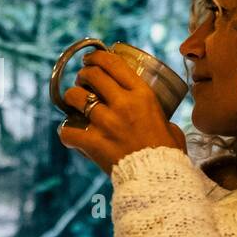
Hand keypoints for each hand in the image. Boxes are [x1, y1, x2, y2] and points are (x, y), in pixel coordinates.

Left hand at [57, 49, 186, 173]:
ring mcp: (106, 123)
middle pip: (93, 76)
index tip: (91, 59)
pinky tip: (69, 133)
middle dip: (83, 74)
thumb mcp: (170, 125)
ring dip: (72, 97)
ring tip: (74, 101)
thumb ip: (158, 116)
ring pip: (76, 97)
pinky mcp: (94, 143)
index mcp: (142, 95)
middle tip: (83, 79)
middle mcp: (123, 104)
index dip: (97, 57)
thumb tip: (155, 118)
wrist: (159, 179)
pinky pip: (68, 132)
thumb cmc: (168, 154)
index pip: (114, 64)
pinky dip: (66, 132)